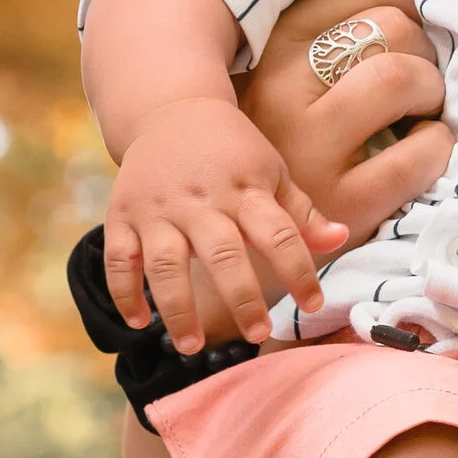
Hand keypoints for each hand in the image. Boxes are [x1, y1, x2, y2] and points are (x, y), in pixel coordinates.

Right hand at [103, 98, 343, 353]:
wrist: (170, 110)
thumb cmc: (233, 152)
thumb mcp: (272, 172)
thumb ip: (301, 213)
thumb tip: (339, 239)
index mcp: (245, 190)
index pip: (278, 235)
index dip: (297, 271)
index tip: (313, 304)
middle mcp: (200, 201)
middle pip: (223, 254)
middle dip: (242, 298)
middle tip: (259, 334)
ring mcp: (157, 210)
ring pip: (165, 264)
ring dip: (178, 308)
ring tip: (192, 346)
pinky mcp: (121, 216)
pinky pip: (118, 259)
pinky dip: (124, 293)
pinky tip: (140, 323)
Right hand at [247, 0, 452, 246]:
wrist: (237, 246)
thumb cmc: (276, 150)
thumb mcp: (282, 82)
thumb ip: (327, 37)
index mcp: (272, 47)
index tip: (416, 23)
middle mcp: (283, 88)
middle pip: (388, 26)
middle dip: (424, 49)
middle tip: (420, 78)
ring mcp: (310, 147)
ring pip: (398, 78)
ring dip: (431, 90)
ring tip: (423, 110)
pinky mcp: (342, 203)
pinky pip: (417, 154)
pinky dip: (437, 147)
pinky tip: (424, 150)